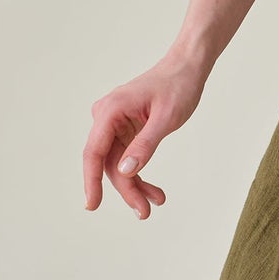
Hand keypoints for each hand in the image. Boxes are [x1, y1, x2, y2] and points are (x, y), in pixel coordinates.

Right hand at [82, 55, 205, 218]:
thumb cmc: (178, 86)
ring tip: (156, 201)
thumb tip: (126, 172)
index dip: (91, 181)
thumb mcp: (166, 118)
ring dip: (135, 185)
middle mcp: (106, 117)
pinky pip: (126, 156)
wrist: (187, 67)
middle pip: (108, 162)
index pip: (94, 152)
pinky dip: (139, 173)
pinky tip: (153, 191)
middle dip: (126, 189)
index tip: (92, 205)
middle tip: (144, 212)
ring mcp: (114, 123)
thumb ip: (145, 145)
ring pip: (118, 163)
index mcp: (110, 111)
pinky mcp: (124, 129)